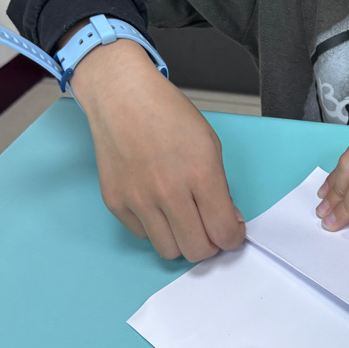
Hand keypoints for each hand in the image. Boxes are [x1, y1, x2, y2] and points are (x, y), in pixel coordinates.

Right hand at [69, 35, 244, 260]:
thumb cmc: (167, 114)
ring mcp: (138, 199)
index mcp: (200, 173)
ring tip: (184, 220)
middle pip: (196, 250)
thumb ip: (220, 187)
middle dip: (209, 245)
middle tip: (209, 230)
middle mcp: (169, 191)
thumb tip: (227, 220)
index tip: (231, 234)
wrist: (121, 97)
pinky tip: (157, 205)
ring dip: (181, 241)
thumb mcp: (209, 144)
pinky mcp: (116, 203)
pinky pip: (142, 235)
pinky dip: (154, 228)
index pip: (224, 232)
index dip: (232, 238)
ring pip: (168, 251)